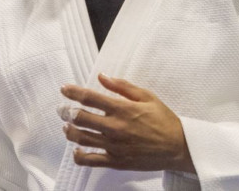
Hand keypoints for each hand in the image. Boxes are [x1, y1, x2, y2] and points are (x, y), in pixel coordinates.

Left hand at [58, 73, 194, 172]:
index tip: (64, 89)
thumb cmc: (163, 119)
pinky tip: (76, 149)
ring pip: (81, 138)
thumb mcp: (147, 96)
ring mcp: (114, 146)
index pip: (89, 98)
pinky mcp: (116, 161)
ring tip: (66, 127)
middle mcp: (115, 127)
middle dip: (65, 111)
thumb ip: (122, 86)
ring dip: (69, 131)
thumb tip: (103, 76)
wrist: (178, 146)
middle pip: (80, 118)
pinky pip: (90, 160)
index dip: (73, 92)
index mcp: (122, 109)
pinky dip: (79, 155)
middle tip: (61, 109)